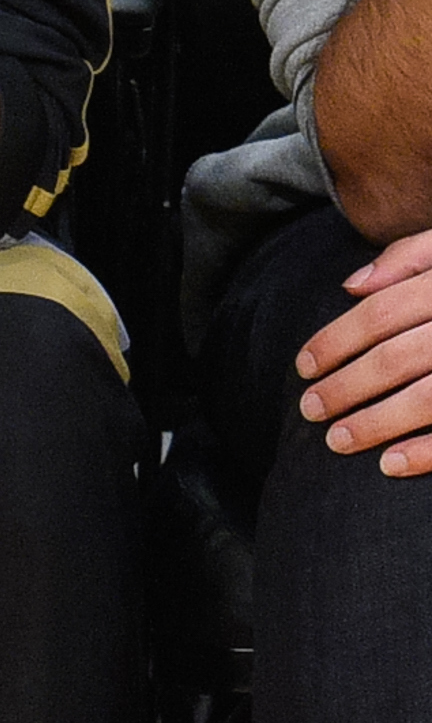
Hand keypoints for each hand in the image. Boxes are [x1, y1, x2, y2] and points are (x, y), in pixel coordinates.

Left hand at [298, 229, 431, 475]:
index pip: (380, 314)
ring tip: (337, 440)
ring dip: (377, 423)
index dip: (335, 341)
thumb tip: (351, 286)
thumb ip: (410, 258)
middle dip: (345, 387)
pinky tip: (392, 465)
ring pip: (428, 398)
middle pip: (396, 358)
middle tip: (309, 410)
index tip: (303, 367)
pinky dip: (429, 451)